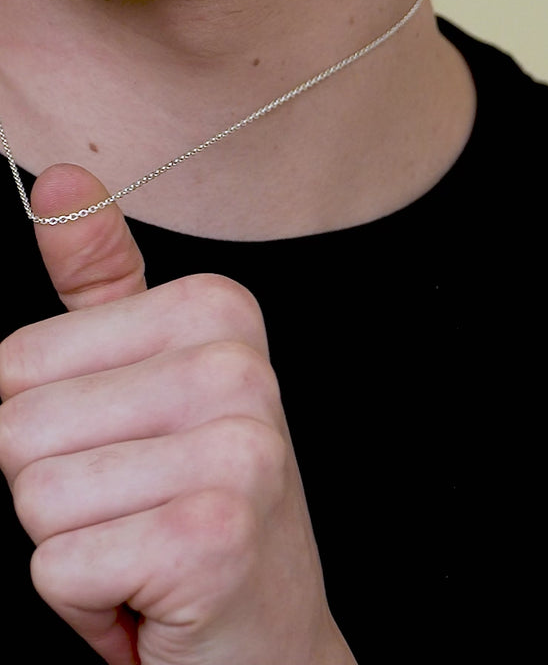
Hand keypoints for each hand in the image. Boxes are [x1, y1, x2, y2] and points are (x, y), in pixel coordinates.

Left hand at [0, 165, 354, 664]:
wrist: (268, 627)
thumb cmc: (200, 499)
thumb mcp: (149, 378)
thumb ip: (102, 283)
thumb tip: (60, 180)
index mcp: (217, 316)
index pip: (20, 361)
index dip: (52, 425)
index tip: (128, 451)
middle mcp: (235, 368)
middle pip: (17, 426)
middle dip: (56, 490)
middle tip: (138, 506)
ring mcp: (234, 448)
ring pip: (31, 496)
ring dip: (71, 545)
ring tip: (146, 543)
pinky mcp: (211, 534)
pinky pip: (57, 566)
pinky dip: (86, 601)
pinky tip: (153, 589)